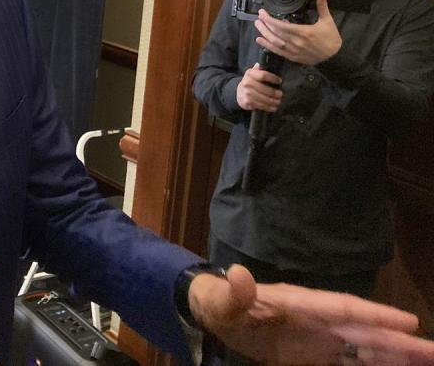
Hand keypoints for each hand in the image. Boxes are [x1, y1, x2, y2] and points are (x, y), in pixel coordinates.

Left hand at [189, 264, 433, 364]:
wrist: (217, 314)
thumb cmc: (221, 303)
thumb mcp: (221, 300)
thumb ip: (234, 292)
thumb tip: (238, 274)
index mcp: (299, 303)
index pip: (342, 309)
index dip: (373, 316)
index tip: (408, 322)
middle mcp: (317, 320)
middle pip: (365, 332)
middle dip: (400, 342)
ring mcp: (319, 338)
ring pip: (365, 349)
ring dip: (397, 356)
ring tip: (429, 361)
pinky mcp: (315, 355)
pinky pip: (351, 362)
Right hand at [236, 63, 282, 111]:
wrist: (238, 92)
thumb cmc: (250, 82)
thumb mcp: (253, 73)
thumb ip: (259, 68)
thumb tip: (265, 62)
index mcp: (250, 74)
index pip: (263, 75)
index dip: (273, 78)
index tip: (280, 81)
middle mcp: (247, 83)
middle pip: (265, 89)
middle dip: (275, 93)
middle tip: (281, 94)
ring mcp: (246, 93)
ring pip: (264, 98)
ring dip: (273, 101)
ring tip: (278, 102)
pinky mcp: (247, 102)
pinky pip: (260, 105)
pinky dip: (268, 107)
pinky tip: (273, 107)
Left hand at [255, 0, 341, 65]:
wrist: (335, 58)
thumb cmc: (331, 39)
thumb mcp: (328, 21)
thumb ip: (322, 6)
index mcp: (304, 32)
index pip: (282, 26)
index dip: (270, 20)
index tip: (262, 13)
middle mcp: (297, 42)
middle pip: (276, 33)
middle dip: (265, 25)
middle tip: (258, 18)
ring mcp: (294, 51)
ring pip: (275, 42)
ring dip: (265, 34)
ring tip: (258, 26)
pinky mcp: (293, 57)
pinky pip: (278, 52)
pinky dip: (268, 46)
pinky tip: (260, 40)